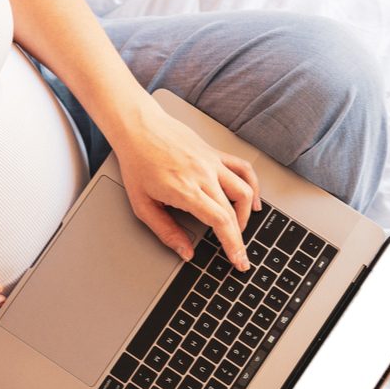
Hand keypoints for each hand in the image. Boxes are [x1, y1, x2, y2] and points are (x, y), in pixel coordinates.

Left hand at [113, 102, 261, 269]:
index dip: (233, 244)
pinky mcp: (214, 153)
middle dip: (240, 238)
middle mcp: (203, 175)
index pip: (220, 222)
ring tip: (239, 227)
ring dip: (246, 213)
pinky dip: (252, 185)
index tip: (239, 260)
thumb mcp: (142, 205)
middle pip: (233, 211)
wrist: (138, 128)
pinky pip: (242, 168)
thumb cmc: (137, 162)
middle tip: (239, 254)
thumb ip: (166, 231)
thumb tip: (185, 252)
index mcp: (186, 190)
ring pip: (244, 190)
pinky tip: (251, 199)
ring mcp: (212, 162)